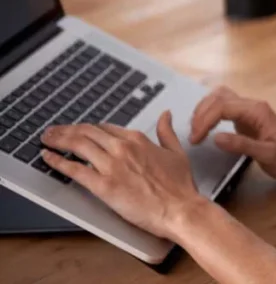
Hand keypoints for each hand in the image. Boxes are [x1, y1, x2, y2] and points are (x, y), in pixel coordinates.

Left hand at [41, 112, 203, 240]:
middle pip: (87, 133)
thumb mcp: (176, 152)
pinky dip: (58, 161)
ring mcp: (112, 166)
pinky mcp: (103, 186)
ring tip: (47, 139)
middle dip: (67, 130)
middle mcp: (123, 148)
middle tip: (54, 131)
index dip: (88, 128)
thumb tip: (166, 115)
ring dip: (58, 140)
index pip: (105, 128)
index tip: (79, 131)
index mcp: (138, 140)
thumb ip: (167, 132)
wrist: (179, 209)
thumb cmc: (180, 186)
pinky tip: (48, 158)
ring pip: (78, 145)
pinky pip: (75, 170)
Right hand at [190, 87, 275, 183]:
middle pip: (219, 97)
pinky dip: (210, 114)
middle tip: (193, 137)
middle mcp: (253, 106)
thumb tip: (215, 137)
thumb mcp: (267, 155)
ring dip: (204, 110)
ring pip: (221, 98)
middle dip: (201, 114)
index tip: (195, 139)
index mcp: (257, 111)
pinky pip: (224, 108)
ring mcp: (250, 111)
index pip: (223, 107)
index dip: (205, 120)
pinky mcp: (247, 119)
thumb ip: (242, 145)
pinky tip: (205, 128)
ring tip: (195, 131)